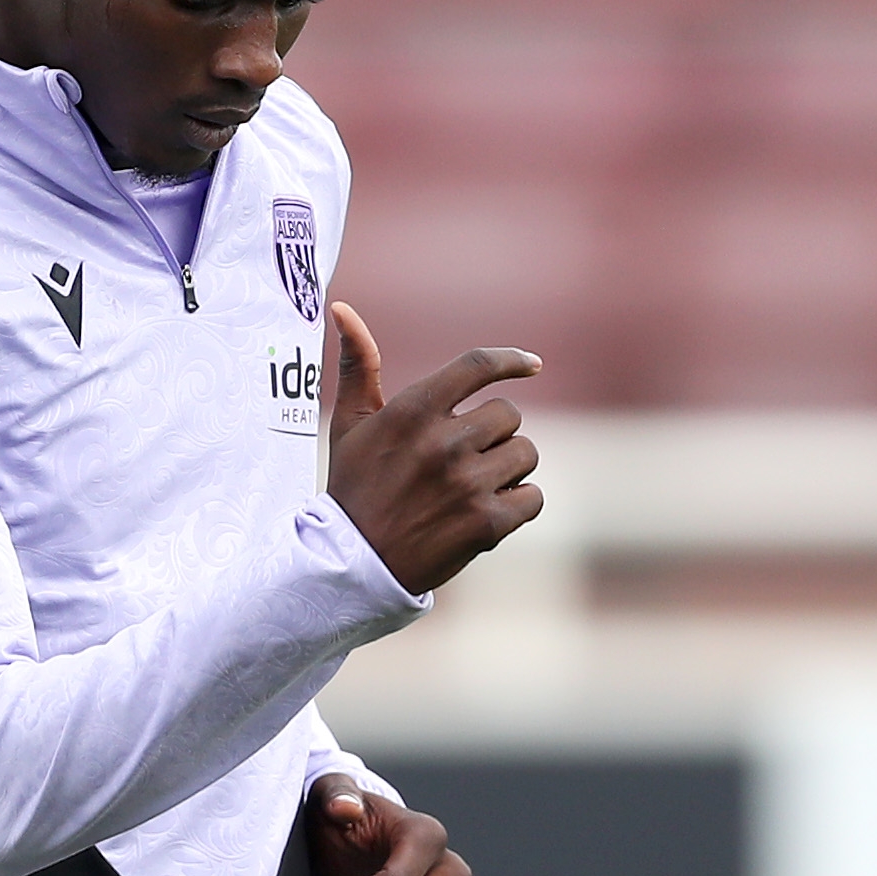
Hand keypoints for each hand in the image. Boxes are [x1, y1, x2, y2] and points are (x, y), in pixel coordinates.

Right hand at [322, 298, 543, 597]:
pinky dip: (520, 504)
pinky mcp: (486, 524)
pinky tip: (489, 513)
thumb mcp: (350, 424)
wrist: (351, 567)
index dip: (512, 361)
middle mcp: (443, 442)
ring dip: (510, 469)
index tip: (533, 365)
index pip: (478, 366)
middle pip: (509, 415)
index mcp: (413, 410)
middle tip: (467, 460)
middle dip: (495, 435)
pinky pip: (533, 497)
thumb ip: (359, 366)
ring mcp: (466, 484)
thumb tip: (342, 308)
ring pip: (526, 454)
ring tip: (476, 488)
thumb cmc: (353, 488)